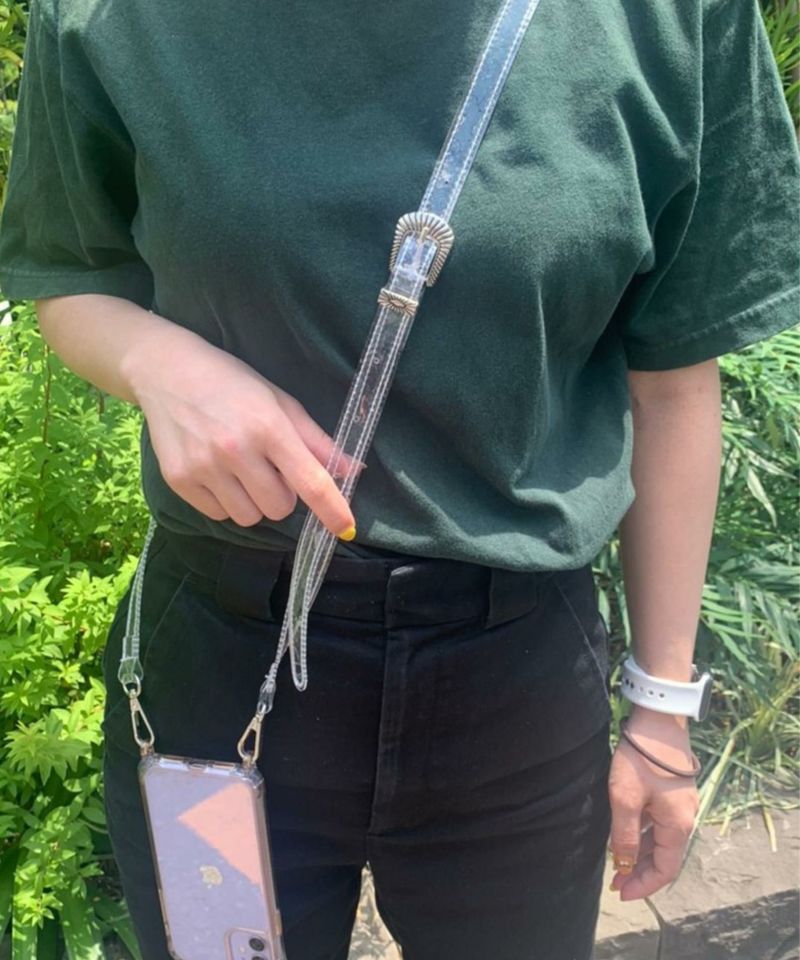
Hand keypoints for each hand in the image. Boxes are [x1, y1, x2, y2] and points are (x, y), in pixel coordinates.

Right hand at [124, 321, 362, 536]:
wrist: (167, 371)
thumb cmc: (233, 384)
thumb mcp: (280, 403)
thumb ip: (317, 441)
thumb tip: (353, 471)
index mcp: (269, 427)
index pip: (310, 481)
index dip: (331, 509)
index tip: (346, 528)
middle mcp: (235, 450)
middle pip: (279, 508)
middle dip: (282, 495)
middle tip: (269, 467)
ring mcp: (204, 467)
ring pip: (249, 517)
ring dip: (254, 502)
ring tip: (242, 470)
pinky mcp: (178, 479)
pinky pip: (218, 515)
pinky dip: (226, 502)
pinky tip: (217, 472)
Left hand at [607, 708, 699, 899]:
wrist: (658, 720)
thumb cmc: (640, 758)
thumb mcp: (625, 798)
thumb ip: (624, 833)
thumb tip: (622, 862)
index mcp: (678, 826)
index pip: (665, 870)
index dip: (644, 885)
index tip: (620, 892)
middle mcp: (685, 818)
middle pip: (663, 857)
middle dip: (638, 871)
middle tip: (613, 880)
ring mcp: (680, 804)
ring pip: (660, 839)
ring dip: (639, 852)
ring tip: (614, 861)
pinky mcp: (672, 791)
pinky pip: (658, 822)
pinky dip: (642, 833)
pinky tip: (623, 833)